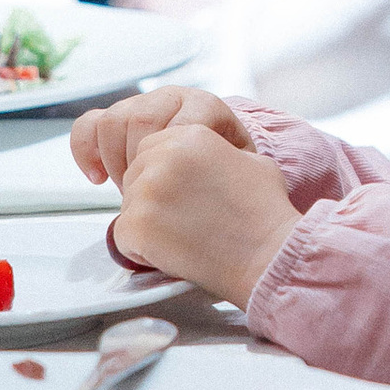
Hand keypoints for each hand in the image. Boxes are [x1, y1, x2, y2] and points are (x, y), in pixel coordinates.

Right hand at [68, 85, 253, 186]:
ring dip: (114, 162)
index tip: (173, 189)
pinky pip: (88, 125)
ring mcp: (140, 104)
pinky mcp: (116, 116)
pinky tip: (97, 178)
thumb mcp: (240, 170)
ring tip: (130, 189)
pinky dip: (85, 152)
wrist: (216, 156)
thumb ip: (230, 175)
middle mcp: (170, 98)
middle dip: (138, 164)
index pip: (179, 124)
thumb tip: (218, 198)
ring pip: (111, 121)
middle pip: (140, 119)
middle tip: (147, 195)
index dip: (170, 162)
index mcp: (204, 106)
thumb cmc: (227, 169)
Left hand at [103, 107, 300, 308]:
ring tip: (183, 237)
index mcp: (191, 135)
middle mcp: (165, 156)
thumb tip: (207, 161)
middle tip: (181, 219)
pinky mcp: (137, 224)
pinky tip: (173, 251)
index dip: (163, 175)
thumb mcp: (250, 161)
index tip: (177, 194)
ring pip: (128, 206)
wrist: (266, 253)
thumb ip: (217, 151)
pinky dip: (142, 249)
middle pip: (135, 174)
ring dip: (148, 224)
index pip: (150, 147)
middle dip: (152, 198)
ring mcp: (148, 190)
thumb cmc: (264, 214)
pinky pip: (123, 237)